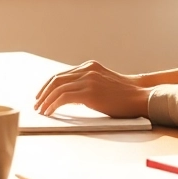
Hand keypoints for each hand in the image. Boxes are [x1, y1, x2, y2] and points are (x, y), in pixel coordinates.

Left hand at [33, 60, 150, 118]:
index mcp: (90, 66)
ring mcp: (88, 79)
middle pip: (56, 79)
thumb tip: (68, 97)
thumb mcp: (103, 83)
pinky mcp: (90, 92)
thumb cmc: (124, 96)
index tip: (42, 96)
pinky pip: (64, 97)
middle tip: (37, 104)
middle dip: (44, 93)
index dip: (49, 86)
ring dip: (46, 100)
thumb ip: (87, 85)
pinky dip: (53, 105)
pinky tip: (49, 112)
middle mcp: (87, 70)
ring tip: (41, 110)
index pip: (62, 74)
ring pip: (57, 88)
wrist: (141, 97)